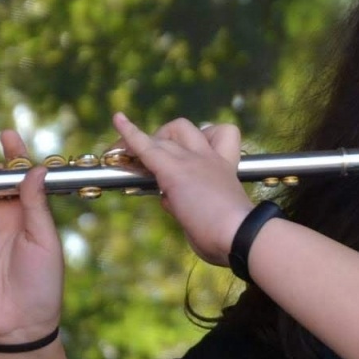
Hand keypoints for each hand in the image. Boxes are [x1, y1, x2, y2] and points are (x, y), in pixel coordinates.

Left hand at [110, 113, 253, 266]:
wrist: (240, 235)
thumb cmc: (231, 239)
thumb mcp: (212, 219)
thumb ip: (188, 208)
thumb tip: (169, 202)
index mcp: (224, 170)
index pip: (217, 137)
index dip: (199, 140)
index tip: (185, 152)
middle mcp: (209, 159)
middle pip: (183, 130)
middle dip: (163, 137)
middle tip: (147, 157)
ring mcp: (192, 162)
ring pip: (166, 134)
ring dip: (148, 139)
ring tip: (125, 152)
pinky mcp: (174, 170)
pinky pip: (147, 146)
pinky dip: (130, 133)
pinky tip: (118, 119)